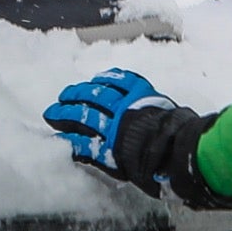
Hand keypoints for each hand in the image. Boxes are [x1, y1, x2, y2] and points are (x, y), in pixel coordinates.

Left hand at [44, 67, 231, 208]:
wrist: (175, 150)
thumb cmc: (178, 131)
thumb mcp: (167, 109)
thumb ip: (154, 105)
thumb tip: (155, 104)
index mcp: (139, 94)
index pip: (116, 81)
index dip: (101, 81)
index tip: (93, 81)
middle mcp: (123, 106)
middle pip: (94, 95)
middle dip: (77, 94)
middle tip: (64, 95)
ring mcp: (113, 127)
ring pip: (84, 115)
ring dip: (66, 113)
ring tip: (53, 112)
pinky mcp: (106, 148)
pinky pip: (84, 142)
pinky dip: (70, 140)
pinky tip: (60, 139)